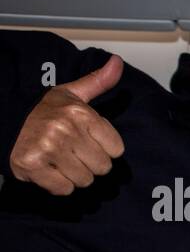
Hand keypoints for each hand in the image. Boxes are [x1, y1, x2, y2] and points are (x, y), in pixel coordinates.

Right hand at [8, 54, 125, 194]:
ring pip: (84, 181)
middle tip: (71, 152)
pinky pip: (63, 189)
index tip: (87, 141)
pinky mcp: (32, 165)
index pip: (116, 149)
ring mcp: (49, 148)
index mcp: (81, 113)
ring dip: (74, 176)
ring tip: (59, 160)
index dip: (103, 148)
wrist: (5, 119)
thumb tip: (118, 62)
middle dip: (89, 164)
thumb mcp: (71, 93)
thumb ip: (98, 81)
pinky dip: (58, 185)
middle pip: (102, 167)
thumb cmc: (44, 111)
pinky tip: (48, 170)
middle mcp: (66, 129)